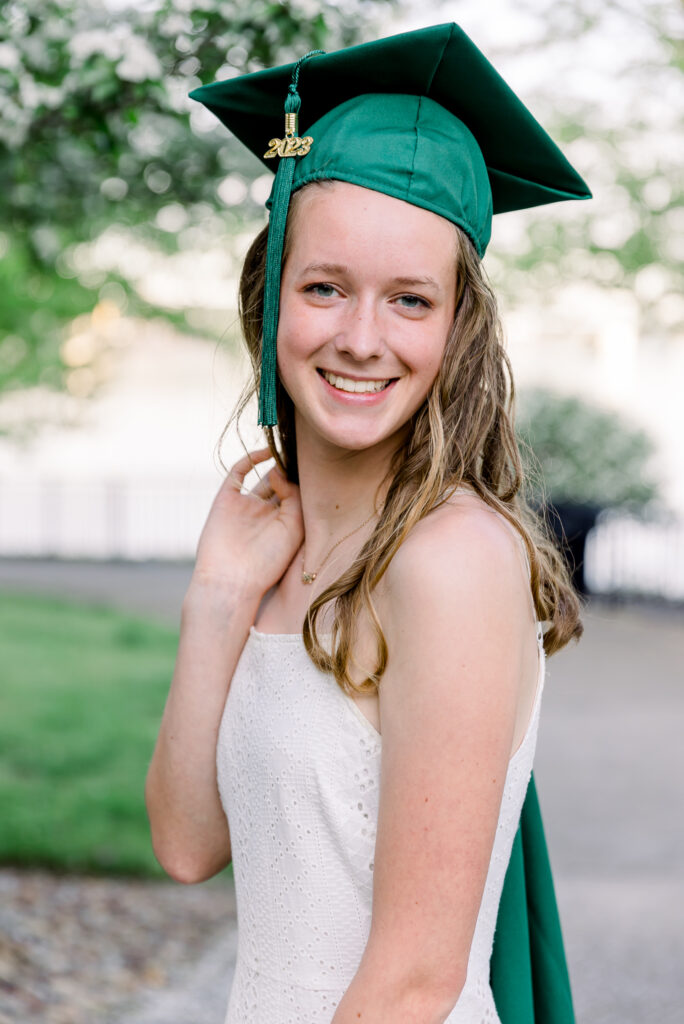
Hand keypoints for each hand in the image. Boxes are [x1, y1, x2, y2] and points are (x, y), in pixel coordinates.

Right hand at [192, 447, 303, 599]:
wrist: (231, 580)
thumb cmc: (267, 563)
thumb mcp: (293, 528)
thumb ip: (293, 497)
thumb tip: (279, 470)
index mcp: (285, 525)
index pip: (300, 496)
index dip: (308, 480)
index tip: (319, 464)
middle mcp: (267, 514)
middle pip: (283, 485)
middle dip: (293, 470)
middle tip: (305, 451)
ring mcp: (246, 506)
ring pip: (264, 477)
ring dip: (276, 463)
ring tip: (288, 448)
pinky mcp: (226, 500)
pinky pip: (238, 473)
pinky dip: (250, 460)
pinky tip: (267, 452)